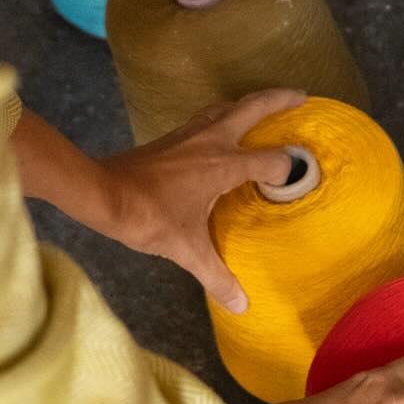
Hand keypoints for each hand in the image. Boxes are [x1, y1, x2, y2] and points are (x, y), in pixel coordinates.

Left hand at [94, 89, 303, 311]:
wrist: (102, 194)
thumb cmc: (147, 216)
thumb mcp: (186, 249)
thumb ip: (216, 275)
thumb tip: (242, 305)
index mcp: (223, 164)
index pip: (270, 160)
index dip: (287, 170)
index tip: (293, 182)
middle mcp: (210, 140)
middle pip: (252, 107)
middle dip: (279, 99)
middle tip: (301, 98)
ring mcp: (188, 135)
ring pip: (226, 107)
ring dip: (248, 104)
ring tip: (263, 108)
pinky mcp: (170, 138)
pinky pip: (206, 118)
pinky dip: (222, 117)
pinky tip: (219, 131)